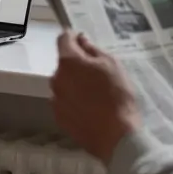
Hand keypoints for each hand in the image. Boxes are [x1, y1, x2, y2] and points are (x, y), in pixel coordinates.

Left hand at [50, 32, 140, 163]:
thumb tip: (81, 41)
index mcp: (68, 62)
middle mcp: (56, 78)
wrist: (116, 136)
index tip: (83, 41)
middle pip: (64, 64)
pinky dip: (74, 101)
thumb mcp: (112, 65)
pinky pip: (65, 101)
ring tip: (95, 94)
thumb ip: (93, 49)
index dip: (73, 37)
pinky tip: (90, 108)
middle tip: (97, 72)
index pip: (63, 39)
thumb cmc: (117, 96)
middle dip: (77, 64)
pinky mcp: (59, 117)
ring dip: (75, 83)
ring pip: (64, 83)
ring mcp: (55, 99)